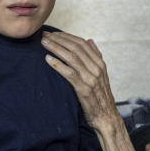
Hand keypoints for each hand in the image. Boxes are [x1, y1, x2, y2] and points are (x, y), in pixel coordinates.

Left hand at [42, 32, 135, 150]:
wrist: (106, 117)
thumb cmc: (100, 96)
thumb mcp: (101, 74)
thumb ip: (95, 57)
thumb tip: (90, 40)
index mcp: (99, 63)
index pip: (82, 43)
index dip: (67, 36)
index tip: (54, 33)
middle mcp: (96, 68)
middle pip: (75, 48)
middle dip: (58, 39)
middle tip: (45, 35)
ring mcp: (90, 78)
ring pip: (71, 58)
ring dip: (55, 48)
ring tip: (43, 43)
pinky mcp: (84, 89)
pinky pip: (69, 73)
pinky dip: (58, 64)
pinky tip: (47, 59)